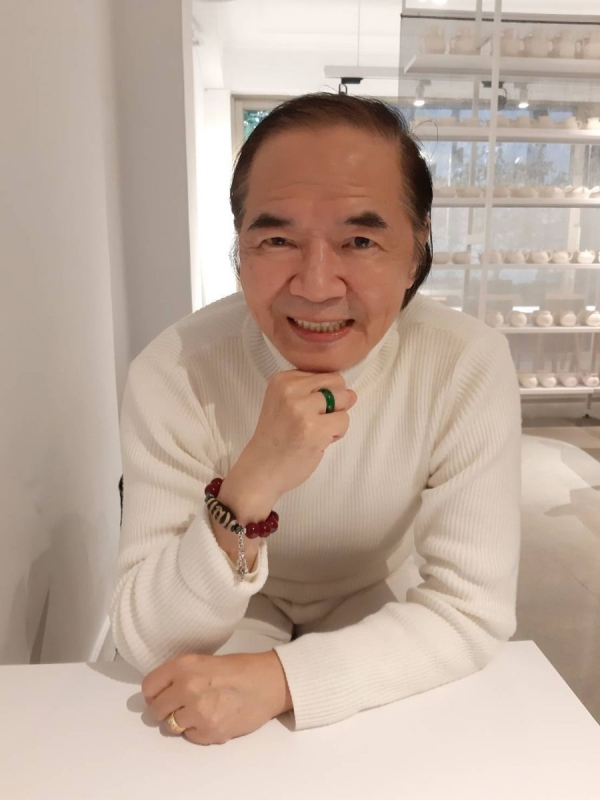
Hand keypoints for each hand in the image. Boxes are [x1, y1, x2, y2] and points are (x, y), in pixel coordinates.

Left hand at [142, 650, 291, 744]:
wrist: (270, 682)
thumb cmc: (240, 668)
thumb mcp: (204, 660)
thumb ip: (180, 675)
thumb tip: (159, 694)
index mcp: (184, 666)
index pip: (149, 686)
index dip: (154, 693)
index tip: (160, 695)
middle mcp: (187, 688)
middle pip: (156, 710)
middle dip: (166, 709)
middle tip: (182, 705)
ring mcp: (198, 712)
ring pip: (171, 726)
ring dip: (182, 721)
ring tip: (202, 710)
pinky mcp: (210, 732)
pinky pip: (190, 737)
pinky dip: (198, 731)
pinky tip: (214, 717)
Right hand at [237, 370, 357, 498]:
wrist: (260, 469)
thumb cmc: (276, 439)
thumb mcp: (288, 406)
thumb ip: (318, 394)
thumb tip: (352, 394)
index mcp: (282, 379)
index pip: (323, 373)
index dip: (322, 395)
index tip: (304, 412)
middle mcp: (291, 389)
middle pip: (337, 383)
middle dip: (334, 403)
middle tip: (313, 422)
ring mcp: (302, 408)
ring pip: (344, 400)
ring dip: (336, 419)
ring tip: (315, 432)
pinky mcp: (313, 428)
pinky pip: (344, 421)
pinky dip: (337, 434)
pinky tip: (318, 442)